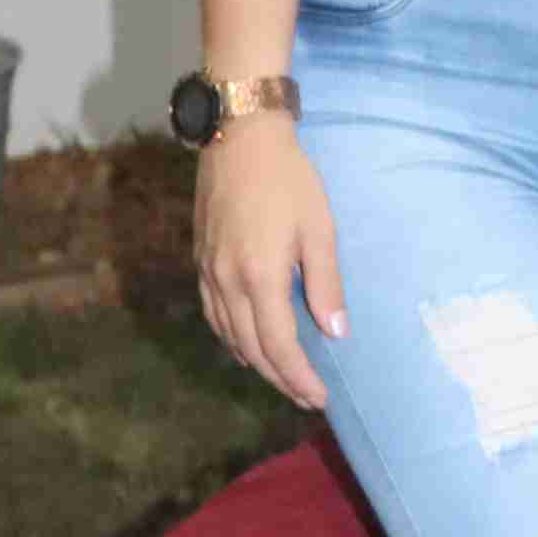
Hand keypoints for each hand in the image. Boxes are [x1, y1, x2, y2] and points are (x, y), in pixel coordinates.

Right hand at [194, 113, 346, 407]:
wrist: (238, 138)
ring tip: (284, 377)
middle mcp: (227, 282)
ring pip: (228, 336)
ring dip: (256, 363)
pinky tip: (248, 343)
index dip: (299, 378)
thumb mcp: (320, 229)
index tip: (320, 398)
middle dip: (281, 379)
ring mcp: (209, 272)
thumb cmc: (289, 180)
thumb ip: (326, 284)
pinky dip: (232, 339)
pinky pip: (214, 315)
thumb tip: (336, 332)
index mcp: (260, 277)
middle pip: (251, 349)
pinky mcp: (201, 261)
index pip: (279, 346)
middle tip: (307, 396)